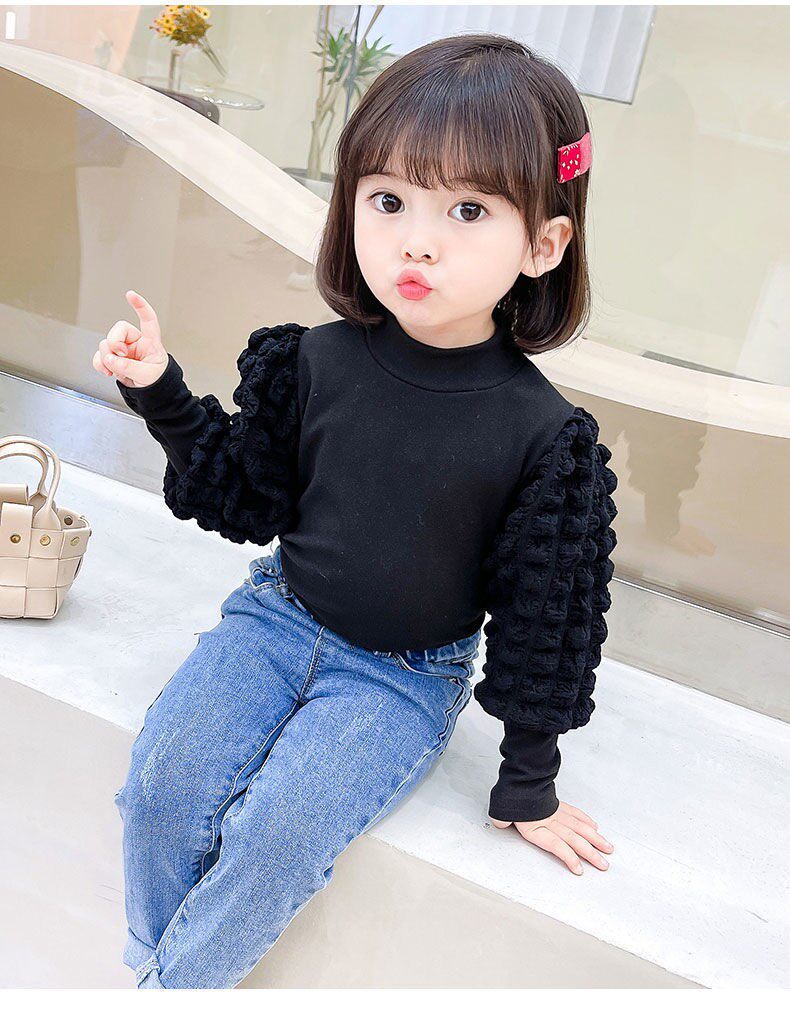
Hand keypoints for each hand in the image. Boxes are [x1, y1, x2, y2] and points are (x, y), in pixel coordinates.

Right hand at [92, 290, 168, 387]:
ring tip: (114, 370)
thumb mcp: (148, 376)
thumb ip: (129, 367)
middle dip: (114, 342)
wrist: (150, 394)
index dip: (140, 306)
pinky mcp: (113, 359)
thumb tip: (111, 360)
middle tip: (120, 355)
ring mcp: (123, 350)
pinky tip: (107, 371)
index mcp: (150, 342)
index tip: (131, 295)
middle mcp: (135, 342)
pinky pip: (99, 355)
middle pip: (118, 329)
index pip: (148, 320)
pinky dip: (99, 363)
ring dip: (106, 356)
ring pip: (106, 343)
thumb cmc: (156, 380)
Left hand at [490, 801, 613, 874]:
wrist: (520, 773)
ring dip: (595, 839)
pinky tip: (594, 827)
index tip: (580, 869)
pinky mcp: (559, 803)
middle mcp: (550, 821)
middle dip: (591, 854)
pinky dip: (586, 821)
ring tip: (608, 848)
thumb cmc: (512, 793)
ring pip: (580, 827)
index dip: (569, 858)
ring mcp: (557, 812)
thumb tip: (501, 823)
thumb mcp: (501, 810)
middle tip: (604, 865)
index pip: (557, 846)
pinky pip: (575, 813)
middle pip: (575, 839)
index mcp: (537, 827)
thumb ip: (502, 821)